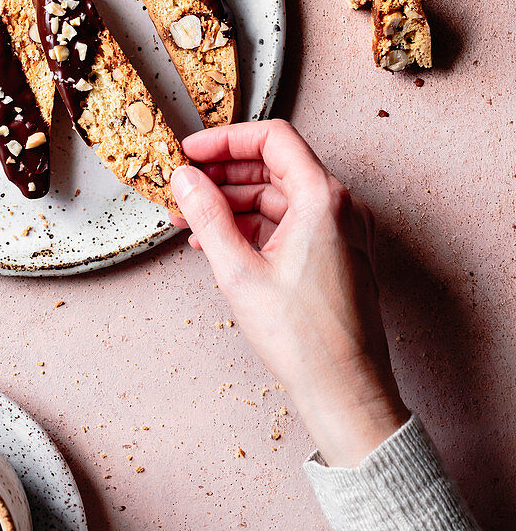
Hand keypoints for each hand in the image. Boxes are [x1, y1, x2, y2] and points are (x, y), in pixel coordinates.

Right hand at [170, 120, 407, 467]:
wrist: (345, 392)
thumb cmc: (305, 339)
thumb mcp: (239, 271)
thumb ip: (207, 216)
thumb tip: (185, 179)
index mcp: (323, 199)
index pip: (272, 139)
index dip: (226, 140)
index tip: (192, 151)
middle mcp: (339, 207)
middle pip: (274, 165)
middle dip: (223, 174)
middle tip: (185, 186)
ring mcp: (341, 231)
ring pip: (279, 195)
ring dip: (234, 202)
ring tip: (191, 219)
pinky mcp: (335, 253)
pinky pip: (289, 222)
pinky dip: (253, 225)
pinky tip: (219, 242)